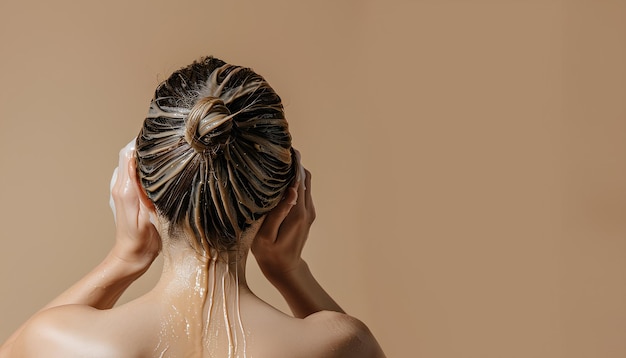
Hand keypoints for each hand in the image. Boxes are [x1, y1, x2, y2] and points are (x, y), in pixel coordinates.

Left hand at [109, 139, 160, 271]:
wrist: (133, 257)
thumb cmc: (142, 239)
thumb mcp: (147, 211)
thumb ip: (143, 185)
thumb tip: (141, 158)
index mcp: (124, 187)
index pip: (128, 152)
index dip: (140, 141)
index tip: (157, 135)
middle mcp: (120, 186)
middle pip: (130, 155)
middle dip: (145, 147)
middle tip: (166, 141)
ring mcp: (122, 192)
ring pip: (133, 165)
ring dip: (145, 158)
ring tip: (164, 154)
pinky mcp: (127, 198)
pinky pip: (135, 176)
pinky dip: (145, 170)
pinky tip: (159, 173)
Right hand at [252, 155, 314, 282]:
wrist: (285, 269)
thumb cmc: (270, 254)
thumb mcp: (267, 236)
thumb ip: (278, 213)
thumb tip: (291, 190)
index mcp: (298, 213)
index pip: (299, 181)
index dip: (295, 164)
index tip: (288, 149)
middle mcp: (307, 210)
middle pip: (305, 178)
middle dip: (295, 163)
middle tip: (281, 150)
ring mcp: (309, 212)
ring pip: (305, 184)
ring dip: (295, 172)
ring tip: (280, 160)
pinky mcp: (306, 214)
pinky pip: (303, 192)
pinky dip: (294, 181)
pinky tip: (281, 178)